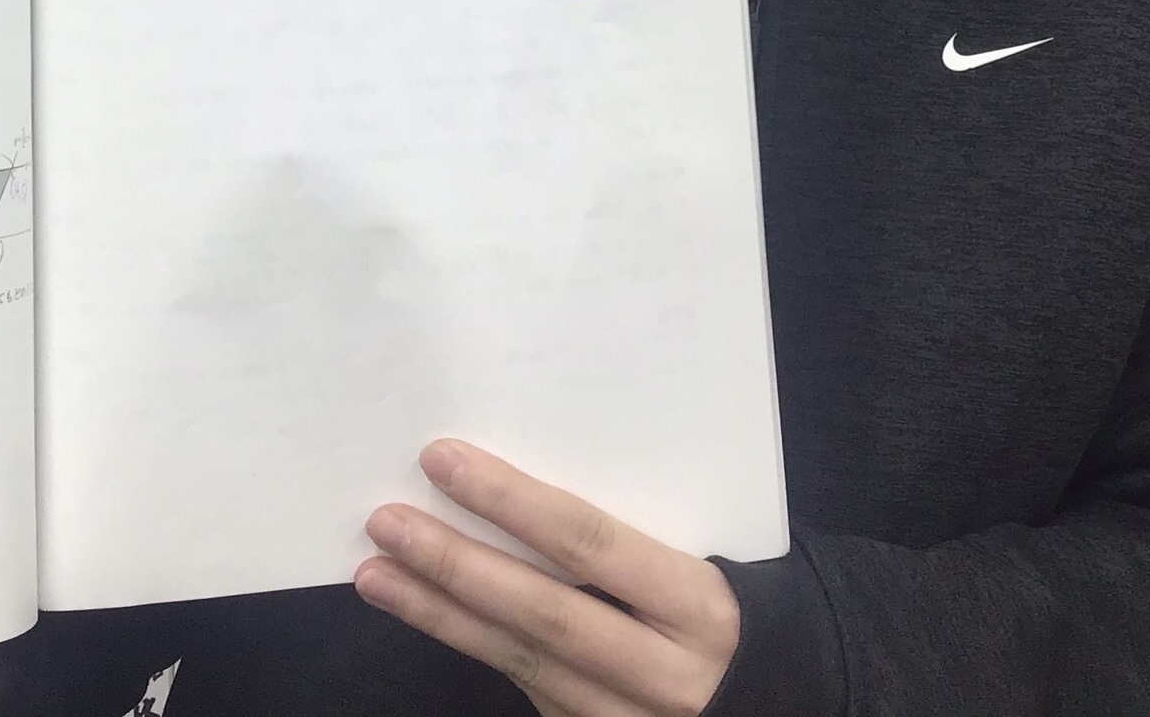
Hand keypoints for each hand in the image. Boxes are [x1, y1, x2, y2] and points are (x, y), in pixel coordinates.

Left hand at [356, 441, 739, 716]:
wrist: (773, 690)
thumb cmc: (725, 594)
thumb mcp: (702, 551)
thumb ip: (627, 524)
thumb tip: (511, 470)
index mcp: (699, 605)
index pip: (590, 544)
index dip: (511, 501)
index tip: (443, 459)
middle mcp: (666, 673)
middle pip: (544, 613)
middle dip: (457, 564)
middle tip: (387, 518)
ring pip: (520, 661)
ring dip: (438, 614)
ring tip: (375, 570)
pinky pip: (523, 686)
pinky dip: (466, 643)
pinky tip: (420, 609)